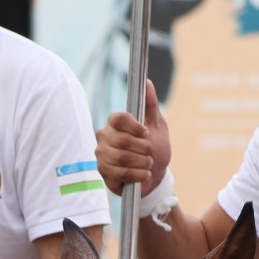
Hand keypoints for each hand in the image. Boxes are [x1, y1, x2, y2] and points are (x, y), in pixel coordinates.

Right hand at [94, 79, 169, 195]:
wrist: (154, 176)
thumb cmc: (155, 149)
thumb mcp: (157, 126)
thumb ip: (150, 105)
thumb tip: (147, 82)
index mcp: (115, 124)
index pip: (117, 118)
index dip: (134, 126)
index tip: (147, 133)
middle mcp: (104, 137)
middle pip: (122, 140)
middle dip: (144, 149)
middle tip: (150, 153)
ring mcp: (101, 155)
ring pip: (122, 158)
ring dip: (142, 163)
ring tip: (148, 164)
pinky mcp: (103, 171)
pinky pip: (120, 172)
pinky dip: (138, 175)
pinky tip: (143, 174)